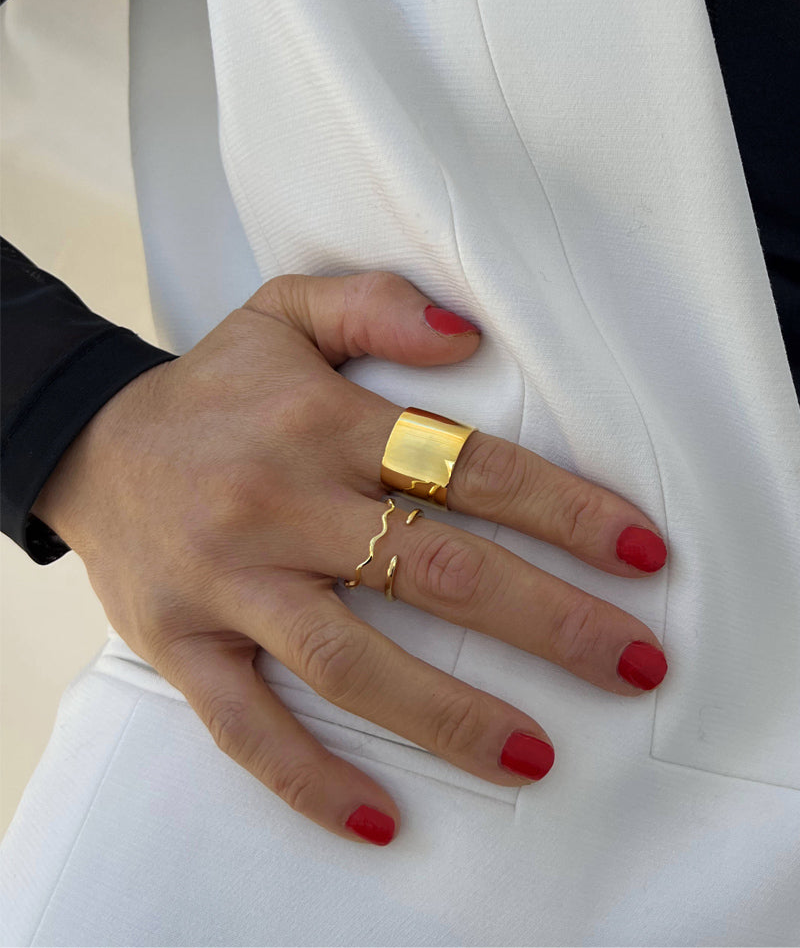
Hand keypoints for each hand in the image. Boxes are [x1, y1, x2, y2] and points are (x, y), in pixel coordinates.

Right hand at [33, 272, 666, 846]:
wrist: (90, 449)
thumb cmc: (212, 390)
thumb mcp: (282, 314)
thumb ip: (374, 307)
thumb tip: (469, 337)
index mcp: (318, 425)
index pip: (468, 468)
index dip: (564, 511)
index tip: (641, 553)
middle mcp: (278, 505)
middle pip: (434, 571)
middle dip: (549, 621)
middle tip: (634, 664)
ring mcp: (228, 585)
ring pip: (352, 663)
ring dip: (451, 716)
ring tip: (538, 756)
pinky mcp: (183, 648)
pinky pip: (247, 729)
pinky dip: (313, 781)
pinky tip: (383, 820)